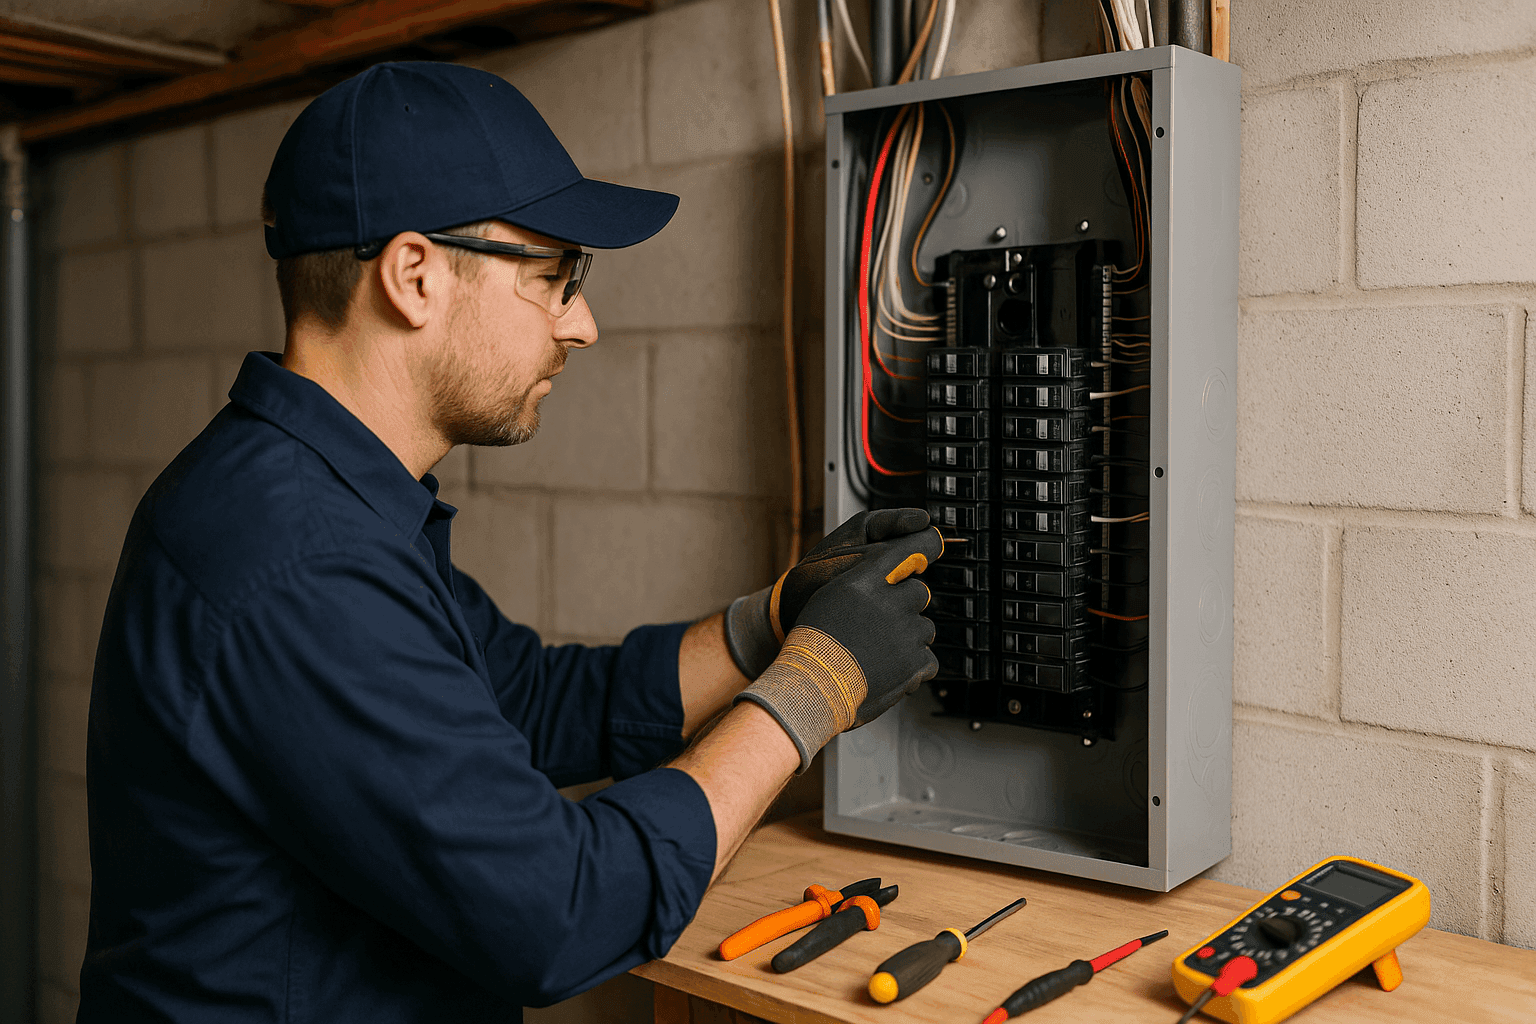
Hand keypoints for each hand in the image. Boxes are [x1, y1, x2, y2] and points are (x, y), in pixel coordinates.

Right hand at [734, 524, 942, 771]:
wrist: (812, 687)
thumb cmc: (814, 643)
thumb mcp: (830, 595)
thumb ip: (863, 579)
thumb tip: (890, 571)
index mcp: (864, 581)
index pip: (908, 550)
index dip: (924, 546)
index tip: (931, 545)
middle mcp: (889, 603)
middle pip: (919, 592)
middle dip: (906, 605)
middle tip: (882, 623)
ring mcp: (905, 634)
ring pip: (924, 627)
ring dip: (908, 636)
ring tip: (878, 650)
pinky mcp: (915, 663)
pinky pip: (927, 658)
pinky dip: (913, 665)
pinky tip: (888, 667)